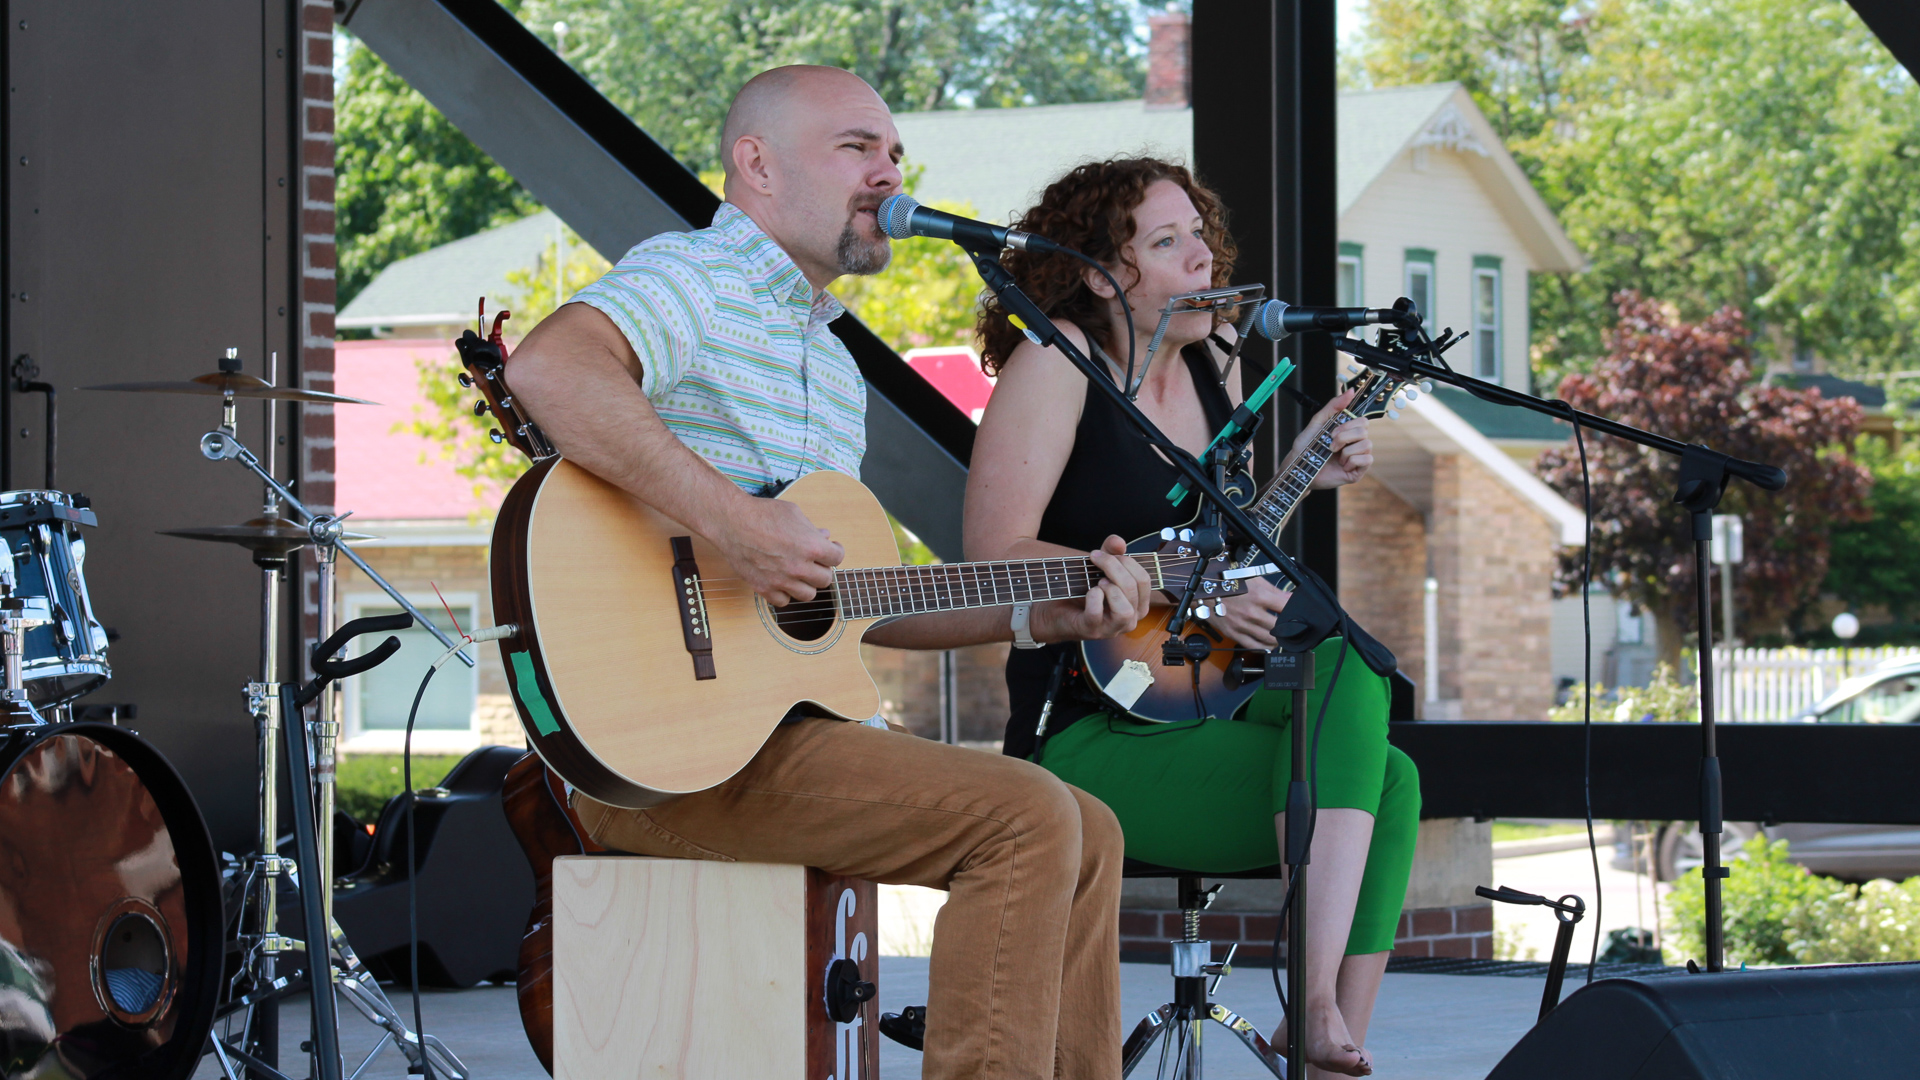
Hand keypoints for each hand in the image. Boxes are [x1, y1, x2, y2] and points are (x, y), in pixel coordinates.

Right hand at [709, 496, 843, 605]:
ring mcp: (782, 581)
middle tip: (814, 561)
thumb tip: (825, 537)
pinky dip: (785, 593)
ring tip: (800, 573)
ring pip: (808, 595)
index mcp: (812, 547)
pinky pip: (784, 601)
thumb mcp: (794, 513)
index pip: (837, 558)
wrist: (731, 522)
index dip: (835, 551)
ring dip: (807, 584)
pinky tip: (782, 581)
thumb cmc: (762, 514)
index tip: (831, 549)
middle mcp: (799, 567)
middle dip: (822, 568)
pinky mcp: (764, 588)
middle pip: (825, 579)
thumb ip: (812, 529)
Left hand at [1031, 535, 1152, 641]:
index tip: (1106, 554)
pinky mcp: (1091, 630)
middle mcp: (1130, 619)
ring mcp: (1111, 628)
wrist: (1055, 610)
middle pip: (1134, 589)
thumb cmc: (1082, 590)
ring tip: (1098, 581)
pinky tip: (1089, 592)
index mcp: (1137, 604)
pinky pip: (1097, 613)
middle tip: (1095, 558)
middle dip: (1114, 567)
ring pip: (1125, 610)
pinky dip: (1093, 597)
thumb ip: (1111, 552)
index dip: (1127, 562)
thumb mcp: (1099, 567)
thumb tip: (1118, 541)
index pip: (1144, 580)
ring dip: (1111, 588)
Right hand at [1212, 575, 1291, 649]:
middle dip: (1287, 628)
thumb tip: (1290, 597)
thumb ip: (1274, 591)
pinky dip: (1264, 648)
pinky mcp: (1233, 634)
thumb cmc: (1228, 583)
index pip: (1286, 606)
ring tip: (1280, 636)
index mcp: (1259, 596)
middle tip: (1289, 627)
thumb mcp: (1253, 580)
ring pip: (1268, 639)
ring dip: (1278, 640)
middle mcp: (1252, 613)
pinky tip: (1267, 645)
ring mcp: (1243, 625)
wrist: (1203, 590)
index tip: (1296, 611)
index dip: (1295, 609)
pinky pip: (1253, 646)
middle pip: (1279, 627)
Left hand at [1298, 389, 1372, 488]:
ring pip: (1367, 444)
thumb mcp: (1318, 422)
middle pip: (1365, 430)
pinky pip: (1367, 460)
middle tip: (1330, 445)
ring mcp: (1358, 457)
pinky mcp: (1358, 471)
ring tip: (1334, 455)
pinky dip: (1352, 461)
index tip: (1332, 431)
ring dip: (1346, 450)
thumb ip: (1334, 406)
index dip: (1348, 425)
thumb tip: (1351, 391)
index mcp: (1348, 431)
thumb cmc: (1306, 447)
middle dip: (1344, 437)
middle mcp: (1355, 443)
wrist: (1298, 469)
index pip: (1362, 420)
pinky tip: (1342, 465)